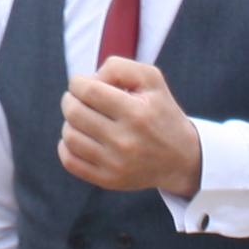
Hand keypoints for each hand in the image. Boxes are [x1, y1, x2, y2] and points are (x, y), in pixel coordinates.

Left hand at [57, 58, 202, 194]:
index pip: (89, 91)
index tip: (81, 83)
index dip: (77, 83)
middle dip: (70, 100)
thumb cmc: (160, 112)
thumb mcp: (151, 79)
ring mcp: (115, 164)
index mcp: (137, 113)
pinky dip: (67, 145)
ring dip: (70, 122)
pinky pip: (70, 161)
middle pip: (75, 113)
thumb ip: (119, 68)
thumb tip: (88, 80)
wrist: (181, 158)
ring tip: (83, 118)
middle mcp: (126, 141)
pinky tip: (81, 137)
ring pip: (70, 136)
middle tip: (78, 98)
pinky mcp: (108, 180)